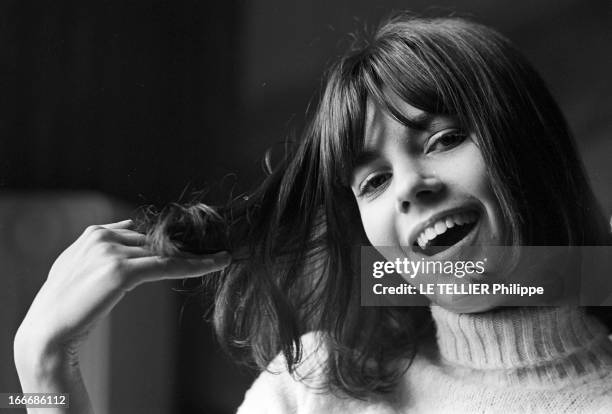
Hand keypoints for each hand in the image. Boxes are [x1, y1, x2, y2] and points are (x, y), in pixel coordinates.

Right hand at [14, 219, 229, 376]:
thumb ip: (104, 246)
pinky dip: (196, 265)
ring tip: (222, 256)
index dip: (172, 243)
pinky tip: (218, 263)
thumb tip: (130, 227)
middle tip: (216, 250)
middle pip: (157, 242)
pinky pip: (168, 266)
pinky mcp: (120, 270)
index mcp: (96, 233)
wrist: (48, 330)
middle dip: (185, 249)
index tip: (198, 243)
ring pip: (166, 253)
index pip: (144, 235)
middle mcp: (104, 237)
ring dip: (196, 256)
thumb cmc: (66, 304)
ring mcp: (111, 252)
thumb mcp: (80, 266)